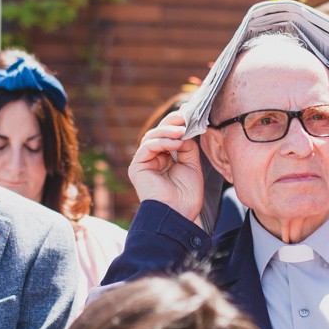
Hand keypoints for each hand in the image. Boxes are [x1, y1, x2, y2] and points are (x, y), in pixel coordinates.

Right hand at [127, 110, 204, 224]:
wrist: (178, 214)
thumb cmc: (186, 196)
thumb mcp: (191, 165)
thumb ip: (187, 147)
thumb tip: (186, 130)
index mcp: (165, 159)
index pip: (168, 136)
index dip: (177, 124)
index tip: (190, 114)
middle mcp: (153, 159)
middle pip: (159, 133)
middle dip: (172, 123)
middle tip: (185, 116)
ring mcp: (144, 163)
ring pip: (152, 137)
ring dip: (168, 131)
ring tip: (182, 131)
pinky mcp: (137, 167)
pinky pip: (148, 147)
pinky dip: (162, 142)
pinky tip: (176, 143)